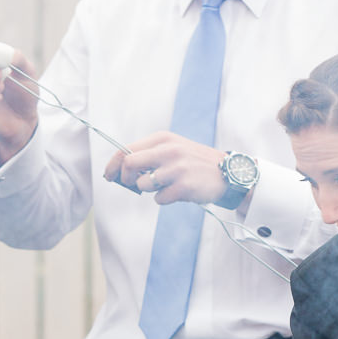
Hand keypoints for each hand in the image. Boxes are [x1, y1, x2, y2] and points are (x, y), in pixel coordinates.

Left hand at [104, 133, 228, 204]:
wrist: (227, 172)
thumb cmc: (195, 163)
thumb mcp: (174, 149)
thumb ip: (150, 155)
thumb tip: (122, 171)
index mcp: (163, 139)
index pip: (127, 149)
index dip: (114, 164)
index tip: (109, 175)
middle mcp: (168, 150)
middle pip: (130, 164)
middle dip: (125, 178)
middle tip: (132, 185)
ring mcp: (176, 168)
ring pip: (144, 184)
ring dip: (150, 190)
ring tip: (167, 186)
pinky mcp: (183, 186)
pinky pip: (159, 199)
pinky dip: (164, 199)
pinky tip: (178, 192)